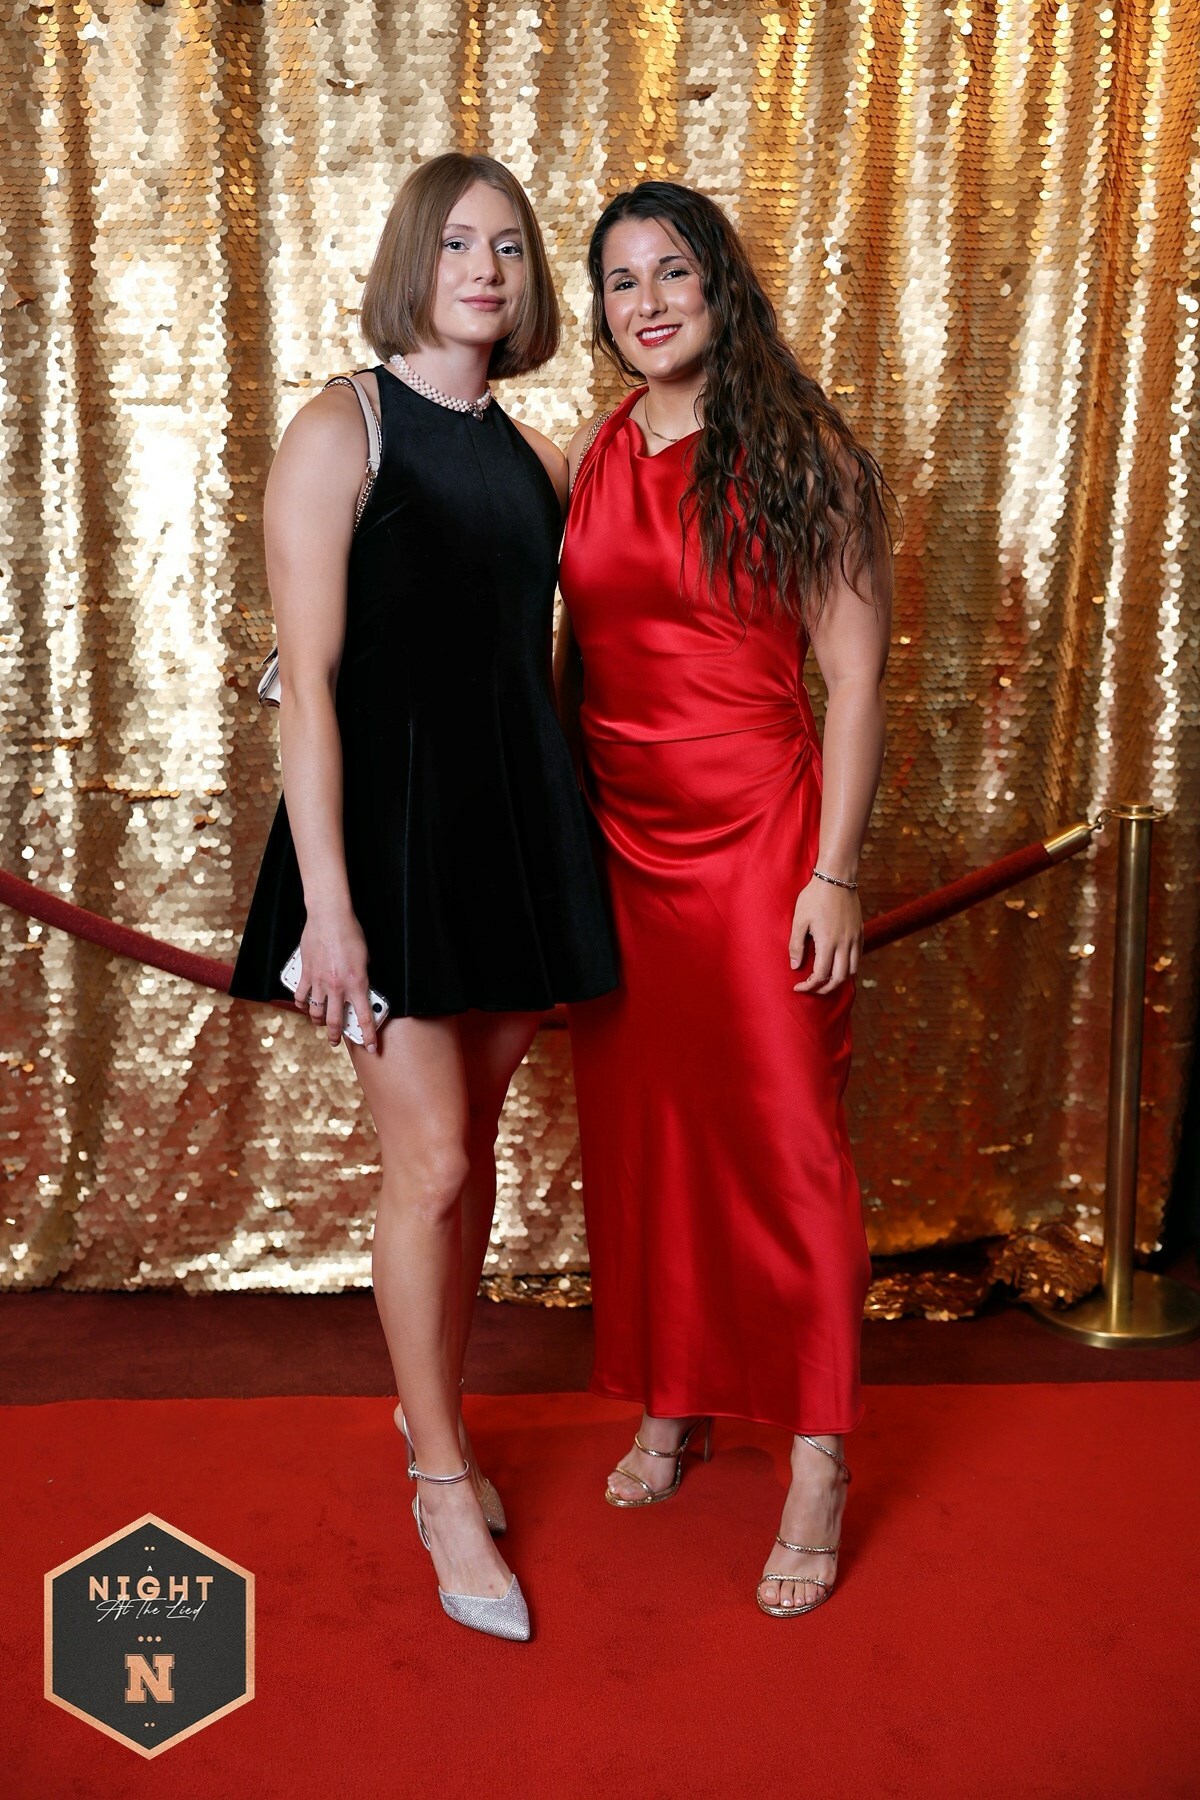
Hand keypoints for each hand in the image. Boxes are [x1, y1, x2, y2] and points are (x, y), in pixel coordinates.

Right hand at [294, 911, 378, 1052]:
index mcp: (357, 984)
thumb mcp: (366, 958)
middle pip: (335, 1021)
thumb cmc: (350, 933)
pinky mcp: (306, 973)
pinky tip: (304, 1004)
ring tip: (320, 1023)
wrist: (329, 917)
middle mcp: (338, 987)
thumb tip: (361, 985)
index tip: (370, 1046)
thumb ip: (363, 975)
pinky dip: (302, 1003)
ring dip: (318, 1021)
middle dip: (336, 1035)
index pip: (364, 1018)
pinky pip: (301, 995)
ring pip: (316, 1011)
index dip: (368, 1035)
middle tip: (336, 1041)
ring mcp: (320, 981)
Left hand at [789, 877, 861, 994]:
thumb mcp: (799, 920)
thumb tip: (795, 966)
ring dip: (839, 980)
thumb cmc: (814, 897)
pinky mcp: (860, 932)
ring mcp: (854, 938)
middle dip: (824, 989)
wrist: (836, 878)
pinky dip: (849, 967)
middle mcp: (844, 944)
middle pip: (839, 979)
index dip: (809, 986)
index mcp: (828, 943)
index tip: (797, 987)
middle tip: (811, 989)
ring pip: (852, 970)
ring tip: (825, 980)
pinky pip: (858, 957)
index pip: (820, 975)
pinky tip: (838, 964)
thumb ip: (796, 945)